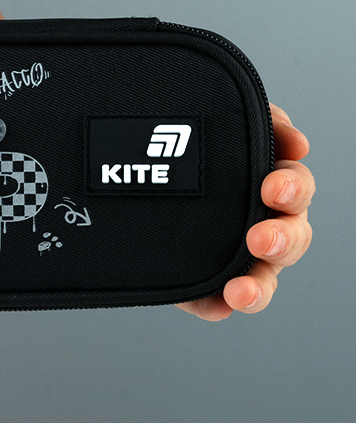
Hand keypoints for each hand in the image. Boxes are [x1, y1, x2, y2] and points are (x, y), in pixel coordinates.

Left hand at [177, 103, 313, 319]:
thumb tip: (295, 141)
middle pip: (289, 238)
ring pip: (260, 279)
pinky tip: (215, 306)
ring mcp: (229, 255)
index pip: (294, 189)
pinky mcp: (197, 281)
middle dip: (282, 240)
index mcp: (268, 185)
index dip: (292, 189)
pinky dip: (214, 305)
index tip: (273, 187)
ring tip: (242, 290)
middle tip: (261, 237)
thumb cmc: (185, 141)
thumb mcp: (221, 116)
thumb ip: (258, 118)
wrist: (128, 166)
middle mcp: (257, 222)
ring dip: (258, 286)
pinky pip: (210, 301)